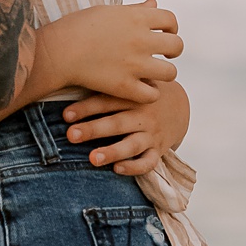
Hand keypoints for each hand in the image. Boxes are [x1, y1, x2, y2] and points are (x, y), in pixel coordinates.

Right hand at [29, 1, 180, 103]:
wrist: (57, 51)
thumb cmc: (77, 27)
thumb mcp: (108, 11)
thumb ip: (135, 9)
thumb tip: (154, 3)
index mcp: (137, 17)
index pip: (171, 20)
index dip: (171, 28)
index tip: (164, 34)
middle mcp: (141, 39)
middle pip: (177, 46)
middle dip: (172, 51)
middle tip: (163, 57)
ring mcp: (135, 64)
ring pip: (170, 72)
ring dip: (164, 74)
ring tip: (153, 74)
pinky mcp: (125, 86)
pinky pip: (152, 94)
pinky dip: (149, 93)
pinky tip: (140, 89)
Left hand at [63, 82, 191, 174]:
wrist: (180, 105)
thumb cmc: (143, 93)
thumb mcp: (132, 82)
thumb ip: (108, 82)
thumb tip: (68, 75)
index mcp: (133, 96)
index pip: (107, 101)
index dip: (86, 108)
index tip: (65, 115)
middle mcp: (143, 115)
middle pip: (117, 123)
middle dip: (94, 130)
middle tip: (71, 135)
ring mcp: (152, 133)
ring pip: (132, 144)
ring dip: (112, 151)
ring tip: (93, 158)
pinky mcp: (158, 150)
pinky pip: (148, 162)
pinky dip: (134, 167)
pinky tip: (117, 169)